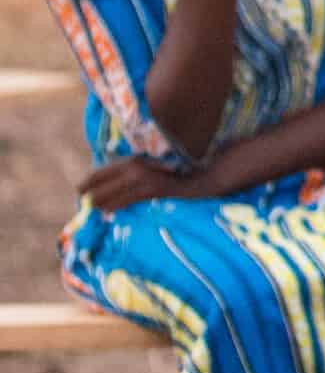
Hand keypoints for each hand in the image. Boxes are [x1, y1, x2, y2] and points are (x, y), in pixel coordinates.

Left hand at [79, 158, 199, 211]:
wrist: (197, 179)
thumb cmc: (172, 174)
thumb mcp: (148, 169)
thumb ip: (130, 173)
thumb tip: (109, 185)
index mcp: (132, 160)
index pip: (102, 171)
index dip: (88, 182)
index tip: (79, 190)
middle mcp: (135, 167)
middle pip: (103, 183)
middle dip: (91, 194)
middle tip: (83, 203)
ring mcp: (143, 178)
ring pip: (112, 194)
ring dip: (100, 202)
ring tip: (92, 208)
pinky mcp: (152, 190)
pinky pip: (127, 201)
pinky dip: (115, 206)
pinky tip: (107, 212)